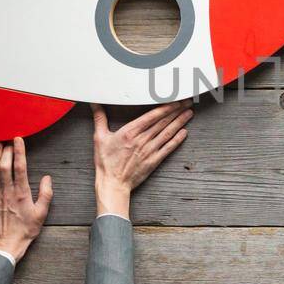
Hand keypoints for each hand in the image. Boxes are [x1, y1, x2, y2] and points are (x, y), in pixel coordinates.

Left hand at [0, 137, 52, 260]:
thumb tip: (47, 178)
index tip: (18, 139)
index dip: (19, 151)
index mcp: (21, 193)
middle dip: (6, 150)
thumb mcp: (41, 213)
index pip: (20, 167)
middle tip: (7, 140)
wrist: (6, 244)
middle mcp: (7, 192)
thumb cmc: (26, 230)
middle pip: (4, 165)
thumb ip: (46, 194)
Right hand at [91, 101, 190, 217]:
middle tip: (186, 102)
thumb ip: (99, 119)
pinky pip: (168, 148)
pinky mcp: (154, 160)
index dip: (165, 107)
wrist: (113, 183)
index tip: (174, 100)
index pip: (152, 116)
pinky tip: (184, 132)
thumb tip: (95, 106)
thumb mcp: (99, 138)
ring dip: (180, 122)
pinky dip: (177, 140)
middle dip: (176, 111)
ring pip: (167, 133)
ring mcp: (149, 150)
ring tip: (188, 113)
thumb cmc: (106, 162)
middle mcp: (142, 140)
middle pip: (163, 122)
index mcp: (130, 132)